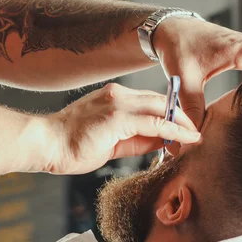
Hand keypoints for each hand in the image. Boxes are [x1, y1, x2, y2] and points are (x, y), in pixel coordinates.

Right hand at [43, 83, 199, 174]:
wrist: (45, 144)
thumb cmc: (71, 145)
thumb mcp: (111, 143)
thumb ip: (136, 140)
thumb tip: (162, 142)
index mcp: (114, 98)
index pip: (150, 102)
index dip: (171, 114)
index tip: (185, 128)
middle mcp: (118, 95)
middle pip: (160, 101)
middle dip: (182, 116)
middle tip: (197, 130)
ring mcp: (117, 104)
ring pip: (160, 108)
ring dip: (181, 123)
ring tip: (195, 136)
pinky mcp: (116, 118)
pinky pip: (153, 123)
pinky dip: (172, 130)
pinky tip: (184, 139)